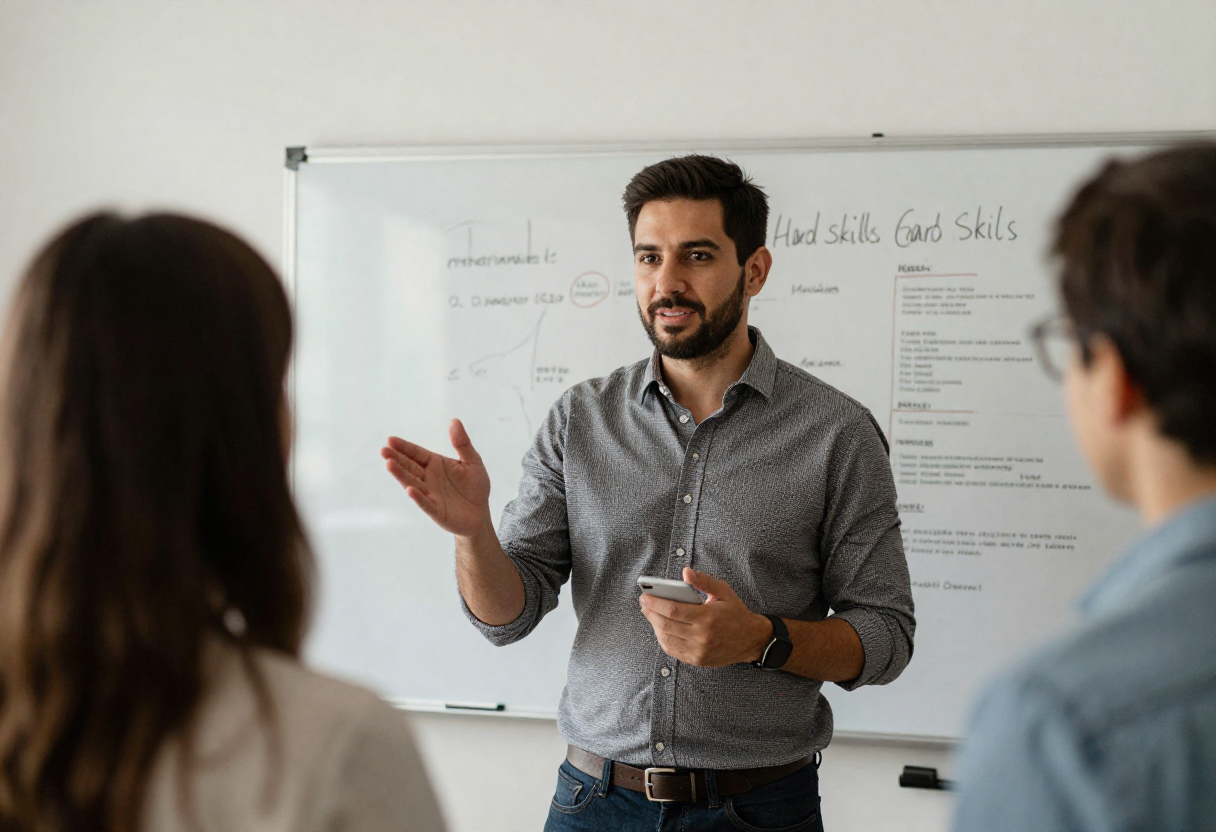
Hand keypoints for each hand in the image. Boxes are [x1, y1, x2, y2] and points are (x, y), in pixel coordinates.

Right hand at [381, 419, 491, 537]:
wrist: (479, 514)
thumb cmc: (475, 487)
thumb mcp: (472, 461)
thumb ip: (462, 443)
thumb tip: (454, 420)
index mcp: (435, 464)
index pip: (416, 453)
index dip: (404, 447)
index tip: (390, 439)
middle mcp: (428, 478)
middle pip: (410, 466)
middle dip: (396, 458)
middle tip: (384, 450)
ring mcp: (430, 494)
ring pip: (413, 482)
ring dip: (401, 475)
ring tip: (389, 464)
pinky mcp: (436, 510)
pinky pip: (425, 503)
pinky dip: (417, 497)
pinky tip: (409, 489)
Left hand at [639, 567, 771, 667]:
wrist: (751, 640)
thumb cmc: (736, 613)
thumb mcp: (723, 592)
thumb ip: (703, 581)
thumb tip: (685, 572)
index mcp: (707, 617)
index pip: (673, 610)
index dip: (655, 603)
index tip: (645, 596)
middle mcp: (702, 637)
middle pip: (666, 625)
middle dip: (650, 613)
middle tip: (644, 603)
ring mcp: (698, 651)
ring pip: (666, 639)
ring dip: (655, 626)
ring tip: (650, 614)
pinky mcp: (697, 660)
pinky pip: (673, 650)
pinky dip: (663, 638)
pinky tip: (661, 628)